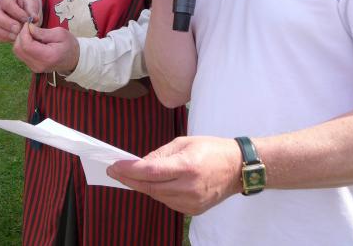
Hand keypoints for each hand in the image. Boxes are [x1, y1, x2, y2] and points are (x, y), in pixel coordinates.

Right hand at [0, 0, 41, 41]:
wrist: (22, 9)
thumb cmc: (26, 4)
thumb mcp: (31, 3)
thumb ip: (32, 9)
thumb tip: (34, 19)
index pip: (7, 4)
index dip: (17, 13)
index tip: (27, 20)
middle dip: (8, 24)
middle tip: (19, 30)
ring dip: (6, 33)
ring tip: (18, 36)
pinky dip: (5, 38)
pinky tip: (15, 38)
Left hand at [12, 22, 78, 73]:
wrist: (74, 59)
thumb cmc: (69, 44)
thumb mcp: (60, 33)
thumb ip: (42, 32)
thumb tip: (29, 28)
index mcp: (47, 57)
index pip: (26, 45)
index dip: (24, 32)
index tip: (29, 23)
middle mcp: (38, 65)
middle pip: (19, 49)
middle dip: (21, 35)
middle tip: (30, 27)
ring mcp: (34, 68)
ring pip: (17, 52)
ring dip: (21, 40)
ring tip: (31, 33)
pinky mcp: (32, 66)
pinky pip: (21, 54)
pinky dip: (23, 45)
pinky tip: (31, 40)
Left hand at [107, 136, 241, 215]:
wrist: (238, 168)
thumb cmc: (212, 149)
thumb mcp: (184, 142)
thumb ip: (160, 155)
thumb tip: (140, 164)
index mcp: (187, 166)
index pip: (150, 172)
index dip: (129, 170)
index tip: (114, 165)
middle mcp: (189, 187)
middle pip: (150, 187)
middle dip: (129, 179)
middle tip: (114, 171)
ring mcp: (192, 202)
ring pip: (157, 196)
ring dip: (142, 186)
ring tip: (130, 176)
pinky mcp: (194, 210)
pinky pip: (167, 202)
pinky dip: (157, 192)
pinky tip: (152, 183)